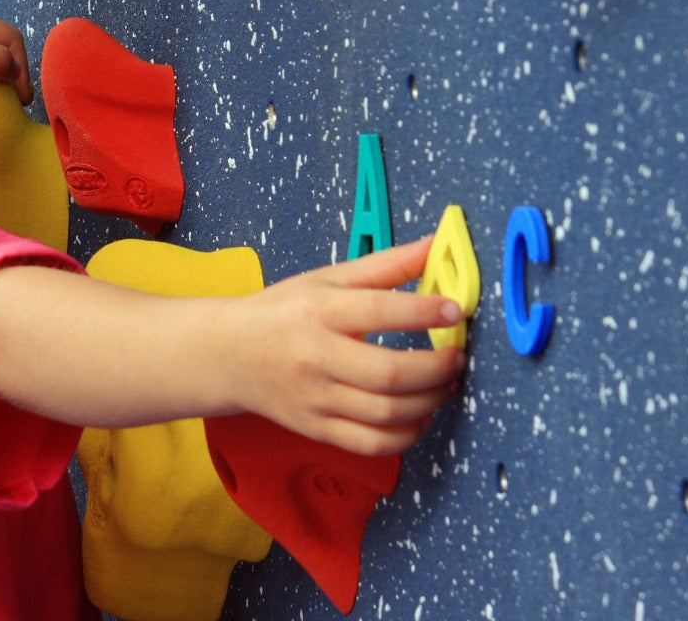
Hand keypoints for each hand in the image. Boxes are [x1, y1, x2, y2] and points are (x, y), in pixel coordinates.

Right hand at [226, 237, 466, 455]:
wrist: (230, 354)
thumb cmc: (283, 312)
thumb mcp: (328, 278)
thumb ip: (386, 265)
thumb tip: (435, 245)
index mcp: (319, 311)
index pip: (380, 311)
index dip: (425, 312)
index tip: (455, 311)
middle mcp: (316, 356)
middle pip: (389, 373)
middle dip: (437, 368)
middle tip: (457, 357)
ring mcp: (316, 398)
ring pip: (386, 414)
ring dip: (430, 401)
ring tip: (445, 384)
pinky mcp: (317, 428)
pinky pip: (372, 444)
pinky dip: (407, 434)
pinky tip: (420, 415)